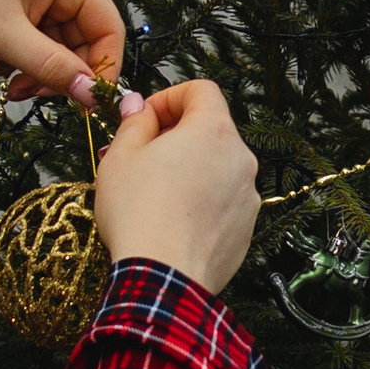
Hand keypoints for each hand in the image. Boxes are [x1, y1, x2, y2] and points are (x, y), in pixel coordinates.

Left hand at [0, 0, 122, 105]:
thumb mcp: (5, 38)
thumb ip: (53, 69)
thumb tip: (94, 97)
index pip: (109, 29)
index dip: (101, 70)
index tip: (81, 104)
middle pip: (83, 38)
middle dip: (58, 72)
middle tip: (25, 94)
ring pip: (57, 41)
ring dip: (35, 67)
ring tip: (4, 78)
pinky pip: (36, 33)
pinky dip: (20, 53)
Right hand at [92, 80, 258, 294]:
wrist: (162, 278)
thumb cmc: (139, 215)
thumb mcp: (121, 157)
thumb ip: (134, 122)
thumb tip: (138, 107)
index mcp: (213, 131)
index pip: (201, 90)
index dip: (168, 97)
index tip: (144, 118)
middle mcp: (240, 159)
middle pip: (209, 130)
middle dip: (173, 137)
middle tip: (138, 157)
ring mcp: (247, 197)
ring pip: (216, 169)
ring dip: (187, 171)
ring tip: (150, 194)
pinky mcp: (245, 229)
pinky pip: (221, 203)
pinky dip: (199, 203)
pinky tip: (170, 221)